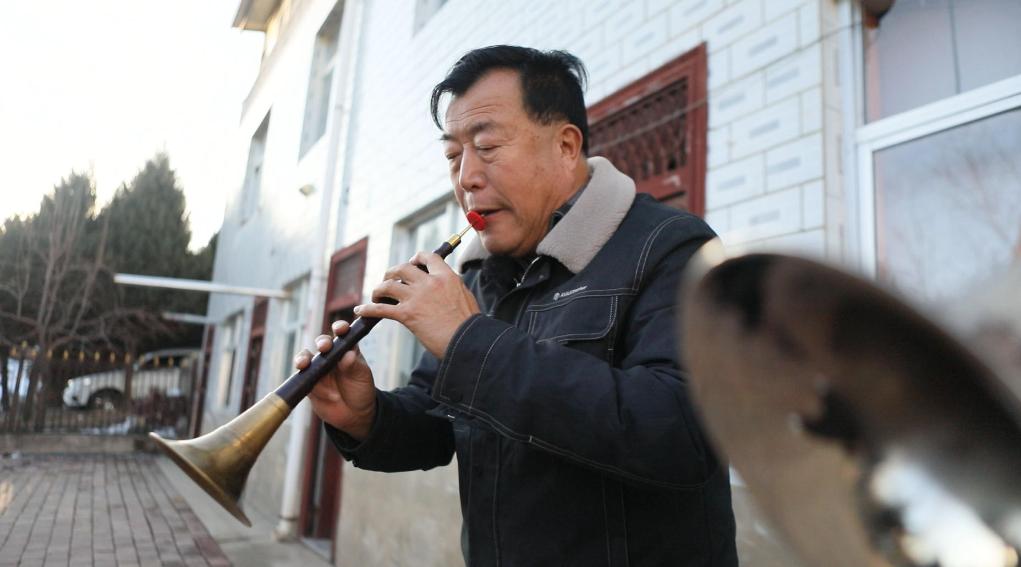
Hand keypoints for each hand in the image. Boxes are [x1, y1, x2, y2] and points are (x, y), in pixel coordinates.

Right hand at [295, 320, 376, 440]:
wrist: (354, 415)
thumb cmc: (361, 391)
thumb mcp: (362, 377)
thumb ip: (354, 366)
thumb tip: (348, 355)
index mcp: (347, 349)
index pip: (343, 334)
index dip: (340, 328)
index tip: (341, 329)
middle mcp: (331, 356)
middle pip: (322, 343)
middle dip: (322, 342)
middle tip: (324, 347)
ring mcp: (318, 368)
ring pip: (306, 357)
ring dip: (304, 357)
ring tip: (305, 363)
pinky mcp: (309, 382)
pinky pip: (301, 376)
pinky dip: (300, 374)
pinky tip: (303, 374)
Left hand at [355, 251, 479, 357]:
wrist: (467, 341)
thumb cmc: (469, 324)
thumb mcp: (465, 296)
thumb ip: (452, 285)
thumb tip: (445, 282)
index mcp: (445, 276)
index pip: (426, 257)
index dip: (416, 258)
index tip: (412, 264)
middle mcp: (429, 283)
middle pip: (402, 268)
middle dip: (391, 273)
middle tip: (388, 280)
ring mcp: (416, 298)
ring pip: (388, 285)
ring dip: (378, 290)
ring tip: (376, 296)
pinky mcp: (407, 314)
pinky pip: (381, 308)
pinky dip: (368, 309)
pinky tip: (361, 311)